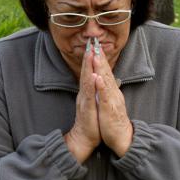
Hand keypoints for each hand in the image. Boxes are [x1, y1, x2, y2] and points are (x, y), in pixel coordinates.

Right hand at [63, 41, 100, 162]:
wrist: (83, 137)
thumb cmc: (90, 121)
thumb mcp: (93, 103)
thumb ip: (94, 91)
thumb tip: (97, 80)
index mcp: (87, 91)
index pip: (89, 72)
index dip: (91, 59)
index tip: (94, 45)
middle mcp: (84, 93)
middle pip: (86, 72)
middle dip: (88, 57)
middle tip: (90, 42)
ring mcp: (84, 100)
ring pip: (86, 80)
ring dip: (88, 67)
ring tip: (90, 54)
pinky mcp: (87, 108)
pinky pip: (89, 95)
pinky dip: (91, 85)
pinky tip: (93, 76)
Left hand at [91, 41, 132, 156]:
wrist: (121, 138)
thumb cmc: (112, 121)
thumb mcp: (109, 103)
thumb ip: (107, 92)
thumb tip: (105, 81)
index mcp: (111, 91)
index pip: (105, 72)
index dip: (100, 59)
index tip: (95, 46)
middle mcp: (112, 93)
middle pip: (106, 72)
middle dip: (100, 57)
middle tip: (95, 43)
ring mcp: (111, 100)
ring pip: (106, 81)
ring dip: (101, 67)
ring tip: (96, 55)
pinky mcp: (109, 109)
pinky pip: (104, 96)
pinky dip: (101, 87)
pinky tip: (98, 78)